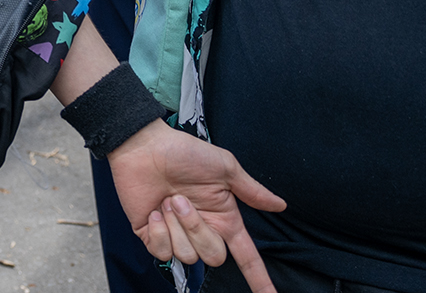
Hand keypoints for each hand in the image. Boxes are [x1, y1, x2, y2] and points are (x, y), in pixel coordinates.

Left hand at [106, 120, 284, 290]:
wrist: (144, 146)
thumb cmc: (184, 152)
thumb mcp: (224, 167)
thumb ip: (251, 191)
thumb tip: (281, 205)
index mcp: (223, 219)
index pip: (247, 256)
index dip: (260, 279)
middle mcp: (203, 231)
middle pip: (214, 257)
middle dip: (196, 229)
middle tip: (180, 199)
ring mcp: (177, 235)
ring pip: (187, 256)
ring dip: (175, 225)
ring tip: (167, 200)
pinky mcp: (152, 236)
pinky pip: (162, 252)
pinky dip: (158, 231)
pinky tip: (153, 212)